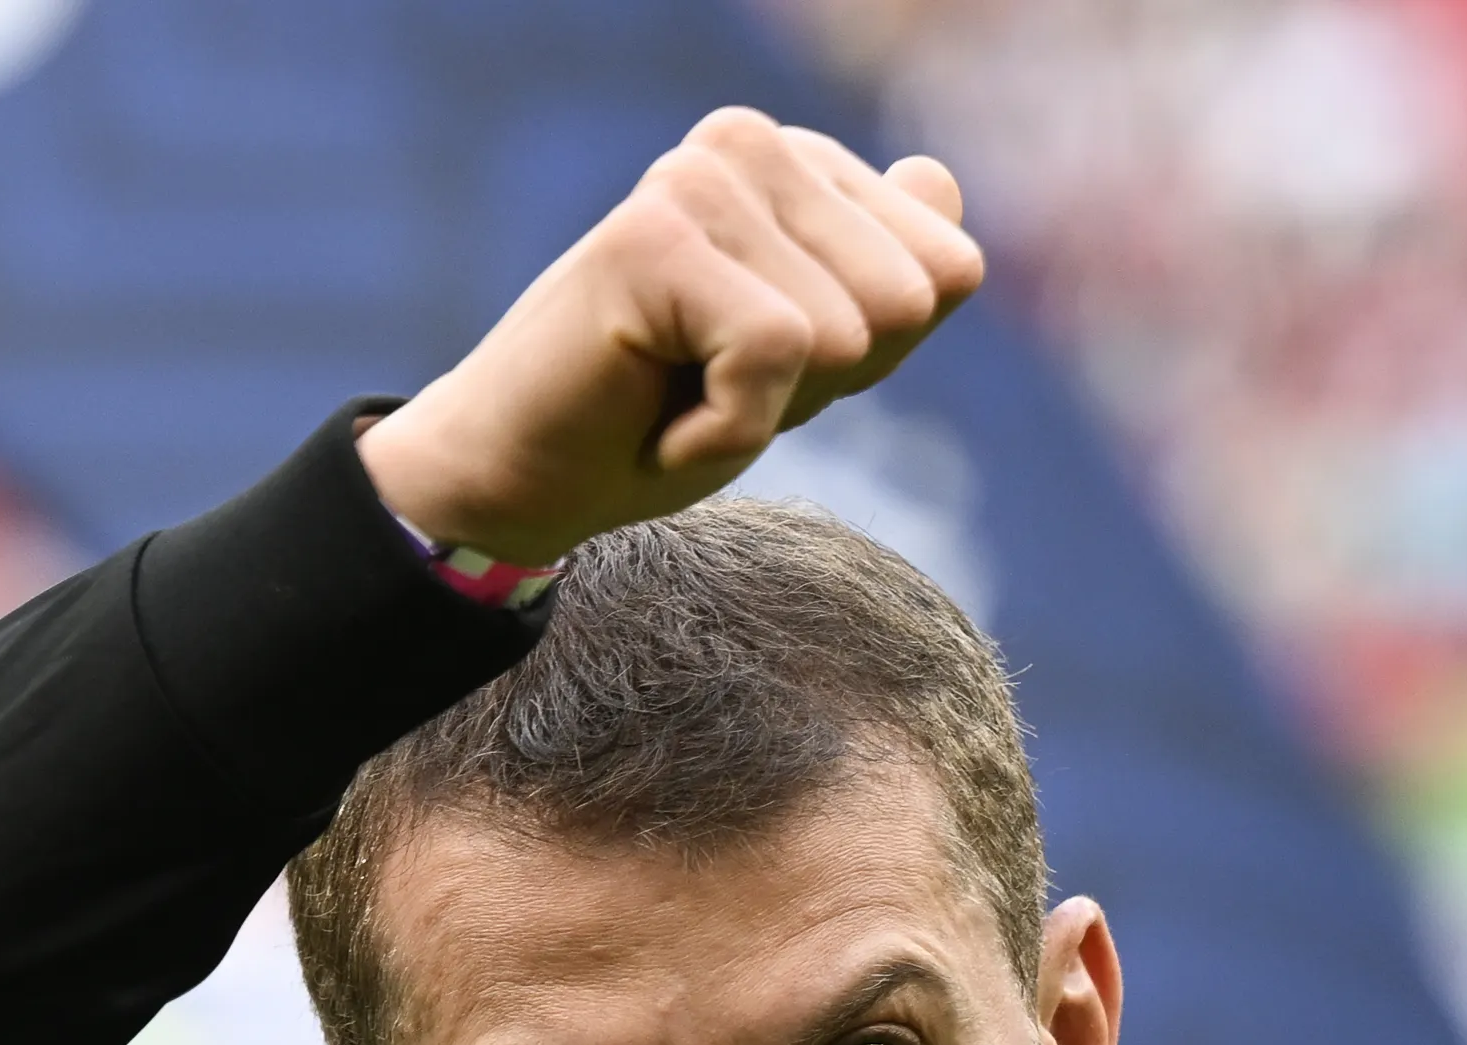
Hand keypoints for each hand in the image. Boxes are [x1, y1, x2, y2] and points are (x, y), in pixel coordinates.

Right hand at [357, 108, 981, 570]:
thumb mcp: (808, 362)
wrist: (520, 477)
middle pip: (906, 302)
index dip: (864, 361)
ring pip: (844, 332)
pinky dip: (724, 428)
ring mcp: (698, 178)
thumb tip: (939, 179)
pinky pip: (777, 354)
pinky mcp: (655, 235)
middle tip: (708, 382)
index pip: (946, 272)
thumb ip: (887, 274)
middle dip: (821, 383)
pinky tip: (653, 413)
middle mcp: (750, 144)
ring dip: (764, 407)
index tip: (758, 366)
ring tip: (673, 391)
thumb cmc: (659, 420)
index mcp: (796, 160)